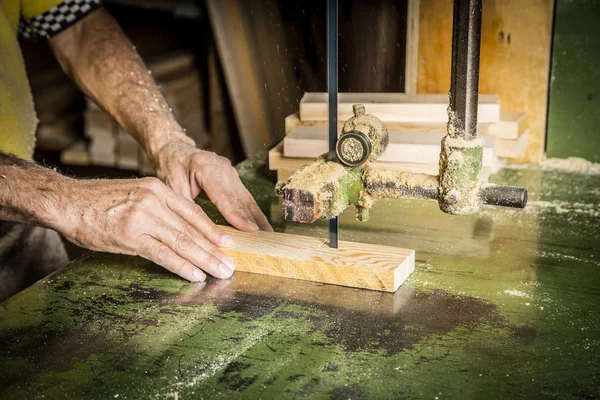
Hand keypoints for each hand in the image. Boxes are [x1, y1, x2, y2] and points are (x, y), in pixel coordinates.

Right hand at [58, 177, 236, 281]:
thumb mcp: (135, 194)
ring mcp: (142, 218)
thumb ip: (159, 209)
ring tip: (220, 272)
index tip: (228, 243)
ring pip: (182, 242)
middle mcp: (154, 201)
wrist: (67, 202)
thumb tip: (183, 230)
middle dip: (214, 250)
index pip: (193, 213)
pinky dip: (181, 266)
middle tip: (231, 264)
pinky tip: (195, 275)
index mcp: (158, 189)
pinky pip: (162, 254)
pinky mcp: (130, 236)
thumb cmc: (100, 202)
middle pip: (192, 229)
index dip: (213, 230)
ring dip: (204, 260)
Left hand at [152, 139, 272, 231]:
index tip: (250, 230)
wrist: (174, 150)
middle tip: (264, 238)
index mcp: (205, 167)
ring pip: (245, 198)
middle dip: (252, 220)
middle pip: (239, 198)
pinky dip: (252, 211)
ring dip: (257, 217)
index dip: (238, 216)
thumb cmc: (171, 168)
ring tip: (267, 234)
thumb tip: (200, 232)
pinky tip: (261, 223)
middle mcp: (222, 167)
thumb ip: (187, 208)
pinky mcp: (233, 176)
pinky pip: (244, 196)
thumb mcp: (172, 188)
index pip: (224, 197)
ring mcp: (230, 171)